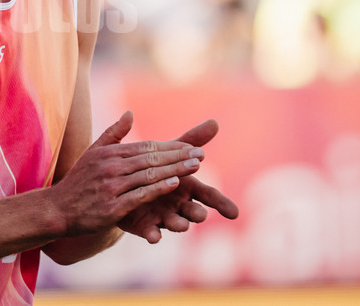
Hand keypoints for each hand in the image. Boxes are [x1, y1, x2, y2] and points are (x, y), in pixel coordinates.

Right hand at [46, 111, 205, 237]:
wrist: (57, 209)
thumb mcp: (93, 153)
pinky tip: (174, 184)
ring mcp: (112, 186)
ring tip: (196, 166)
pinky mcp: (112, 207)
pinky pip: (140, 195)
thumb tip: (130, 113)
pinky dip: (158, 188)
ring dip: (175, 170)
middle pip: (151, 158)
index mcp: (110, 153)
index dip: (171, 147)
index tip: (192, 146)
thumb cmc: (78, 182)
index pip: (147, 146)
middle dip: (179, 156)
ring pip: (149, 175)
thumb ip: (114, 134)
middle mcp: (111, 166)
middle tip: (202, 154)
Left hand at [117, 119, 238, 243]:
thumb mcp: (169, 151)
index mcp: (187, 186)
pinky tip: (153, 237)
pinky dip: (153, 235)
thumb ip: (191, 140)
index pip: (208, 195)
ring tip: (182, 225)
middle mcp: (178, 203)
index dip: (222, 204)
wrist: (124, 183)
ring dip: (179, 224)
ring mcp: (162, 216)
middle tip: (202, 215)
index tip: (235, 214)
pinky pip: (150, 232)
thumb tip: (215, 122)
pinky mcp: (145, 225)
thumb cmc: (154, 167)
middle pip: (193, 210)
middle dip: (197, 213)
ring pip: (174, 222)